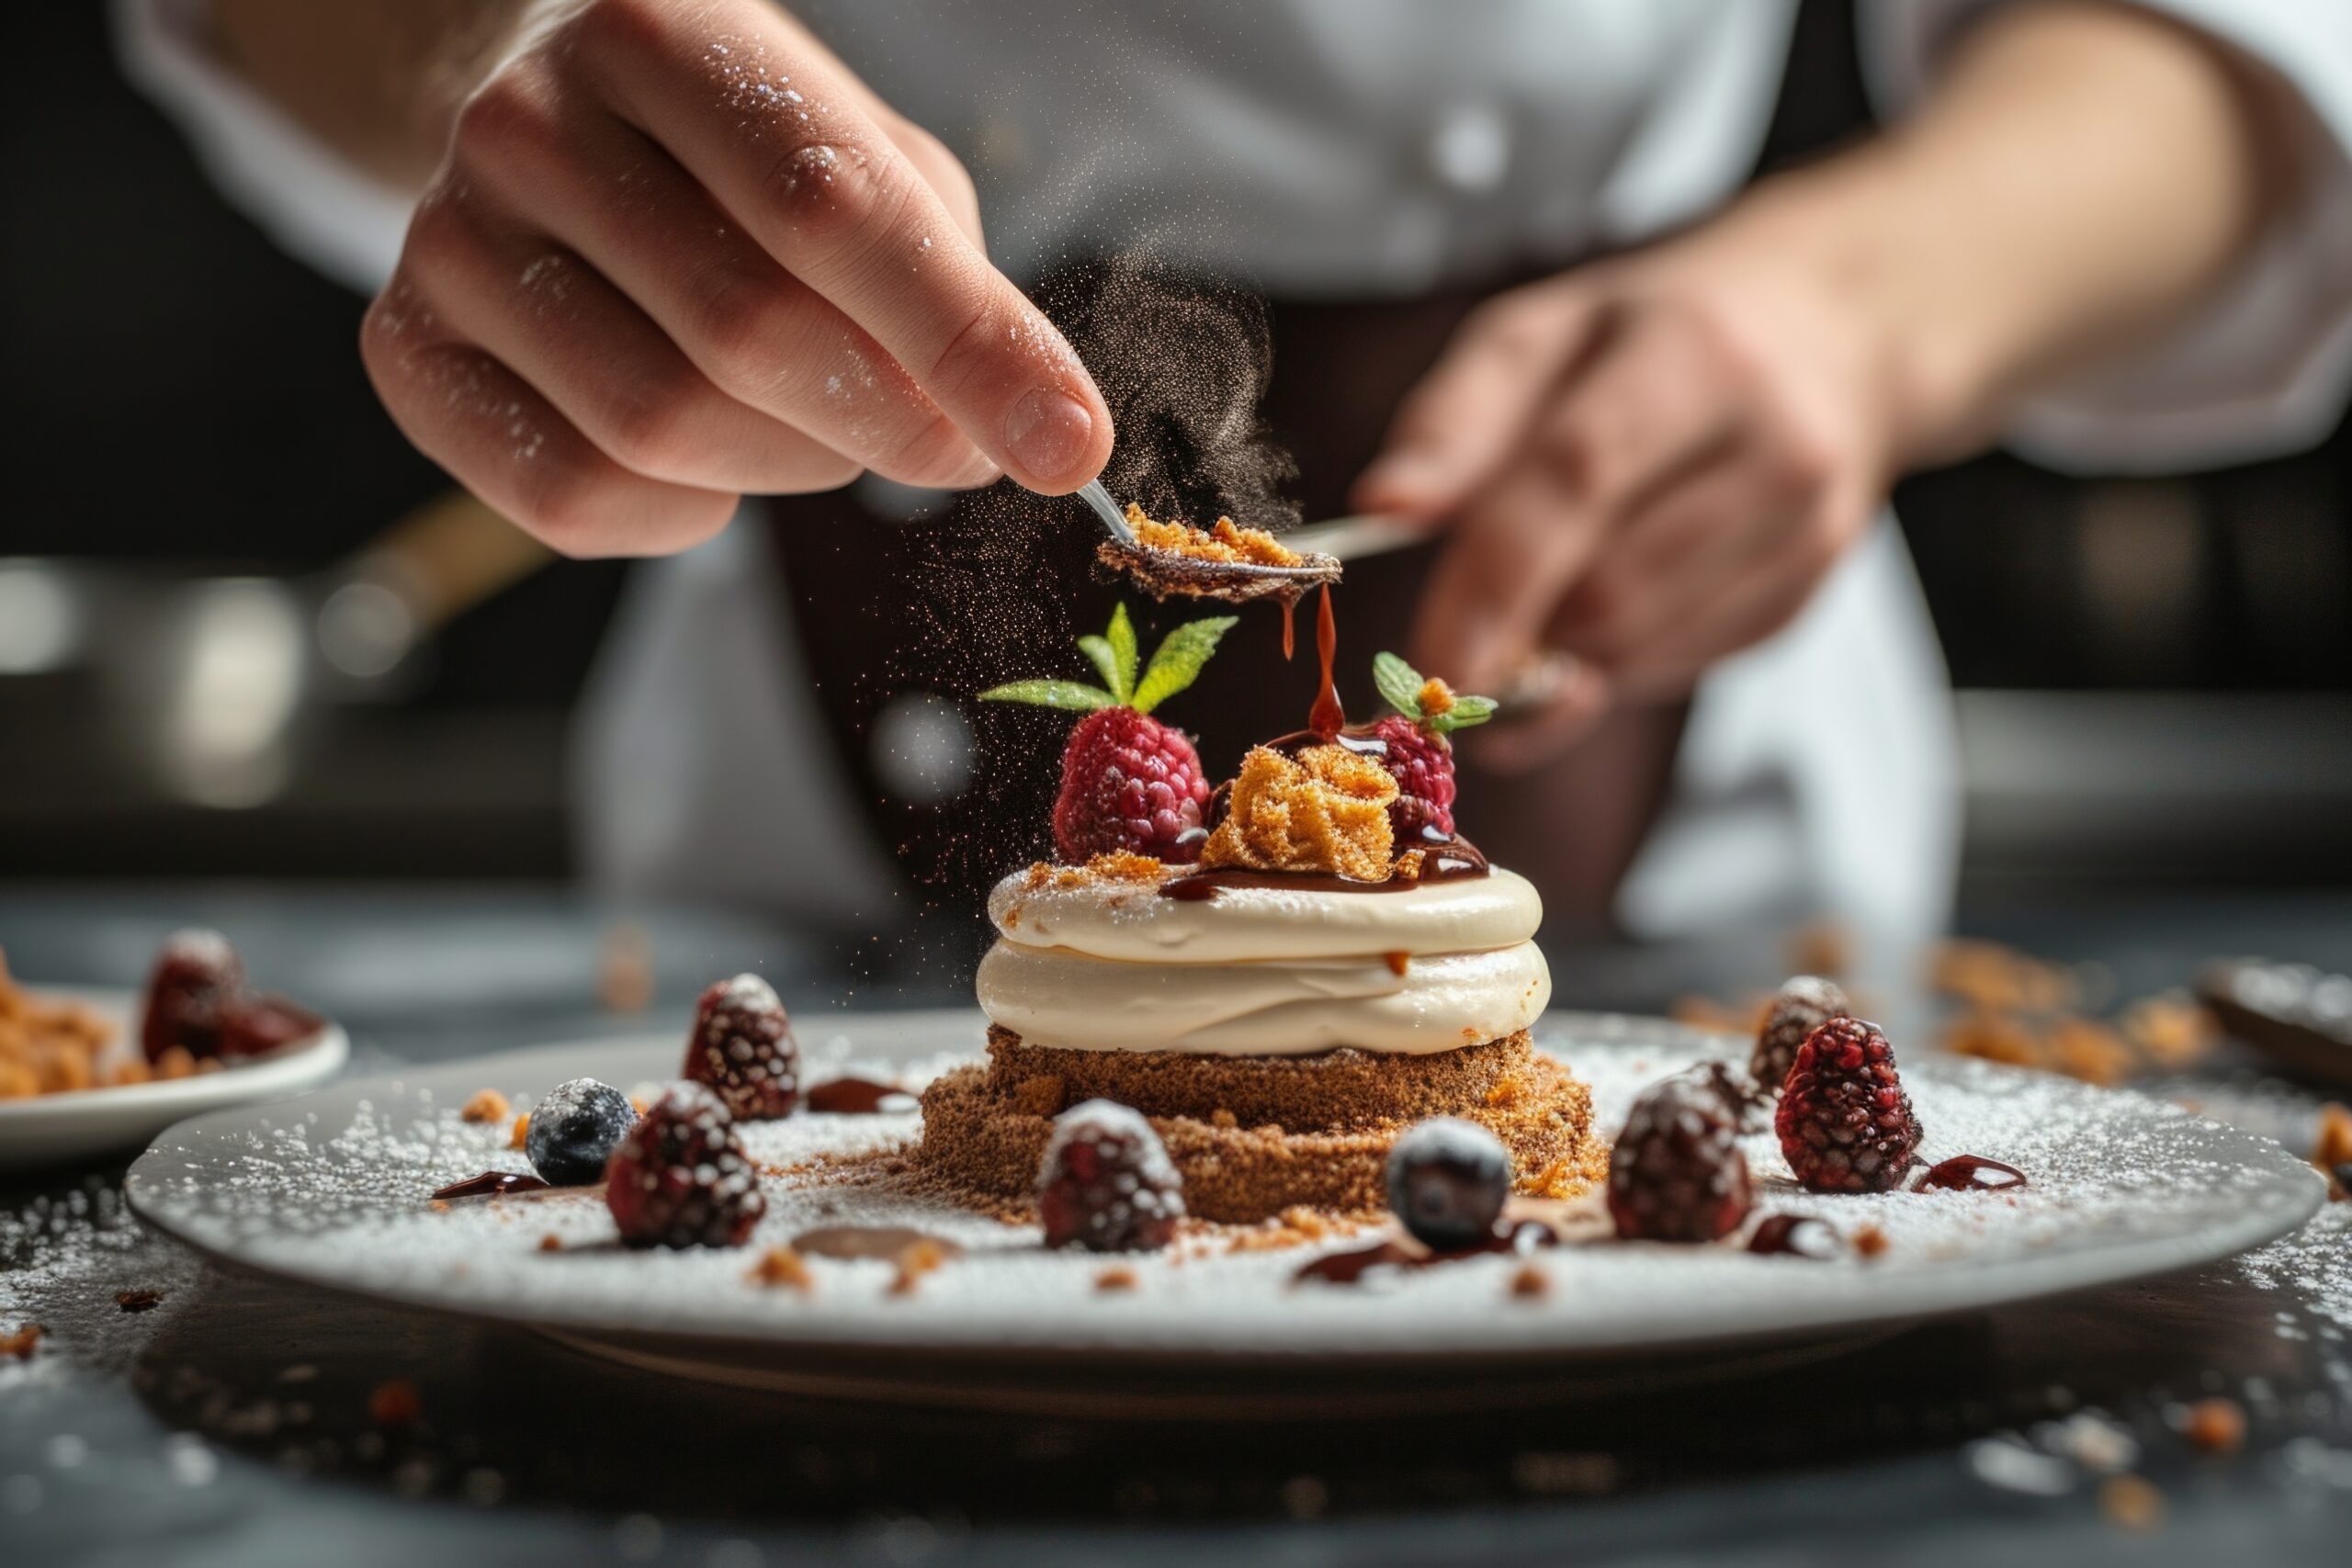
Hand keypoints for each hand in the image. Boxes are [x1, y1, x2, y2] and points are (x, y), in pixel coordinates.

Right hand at [360, 0, 1111, 554]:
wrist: (554, 121)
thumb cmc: (748, 151)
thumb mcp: (868, 160)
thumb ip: (949, 283)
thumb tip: (1036, 431)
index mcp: (661, 32)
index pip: (830, 206)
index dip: (964, 342)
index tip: (1069, 446)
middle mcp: (529, 119)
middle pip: (745, 331)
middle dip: (889, 421)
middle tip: (953, 445)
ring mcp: (449, 236)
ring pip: (658, 430)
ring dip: (794, 467)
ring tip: (825, 425)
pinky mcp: (410, 349)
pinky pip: (572, 496)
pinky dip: (681, 516)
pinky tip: (713, 460)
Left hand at [1353, 206, 1899, 766]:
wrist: (1828, 337)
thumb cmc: (1651, 336)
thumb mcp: (1541, 334)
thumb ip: (1456, 419)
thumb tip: (1384, 507)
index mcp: (1693, 355)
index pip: (1576, 479)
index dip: (1494, 581)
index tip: (1429, 659)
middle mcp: (1773, 446)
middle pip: (1604, 590)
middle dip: (1514, 624)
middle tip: (1463, 612)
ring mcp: (1806, 532)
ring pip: (1635, 648)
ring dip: (1559, 646)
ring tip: (1552, 574)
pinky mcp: (1804, 599)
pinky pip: (1671, 668)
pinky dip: (1614, 654)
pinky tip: (1622, 581)